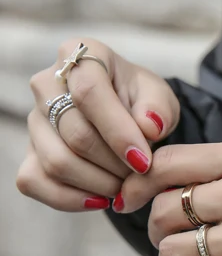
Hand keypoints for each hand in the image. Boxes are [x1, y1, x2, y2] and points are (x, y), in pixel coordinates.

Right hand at [16, 38, 179, 210]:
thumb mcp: (160, 97)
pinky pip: (35, 182)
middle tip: (142, 175)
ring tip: (127, 185)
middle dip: (116, 164)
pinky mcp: (28, 152)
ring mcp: (34, 120)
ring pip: (57, 162)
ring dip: (100, 183)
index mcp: (82, 56)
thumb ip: (159, 108)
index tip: (145, 161)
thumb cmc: (142, 103)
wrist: (127, 117)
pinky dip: (71, 199)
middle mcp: (47, 84)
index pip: (89, 92)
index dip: (119, 132)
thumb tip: (148, 127)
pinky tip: (101, 199)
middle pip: (76, 134)